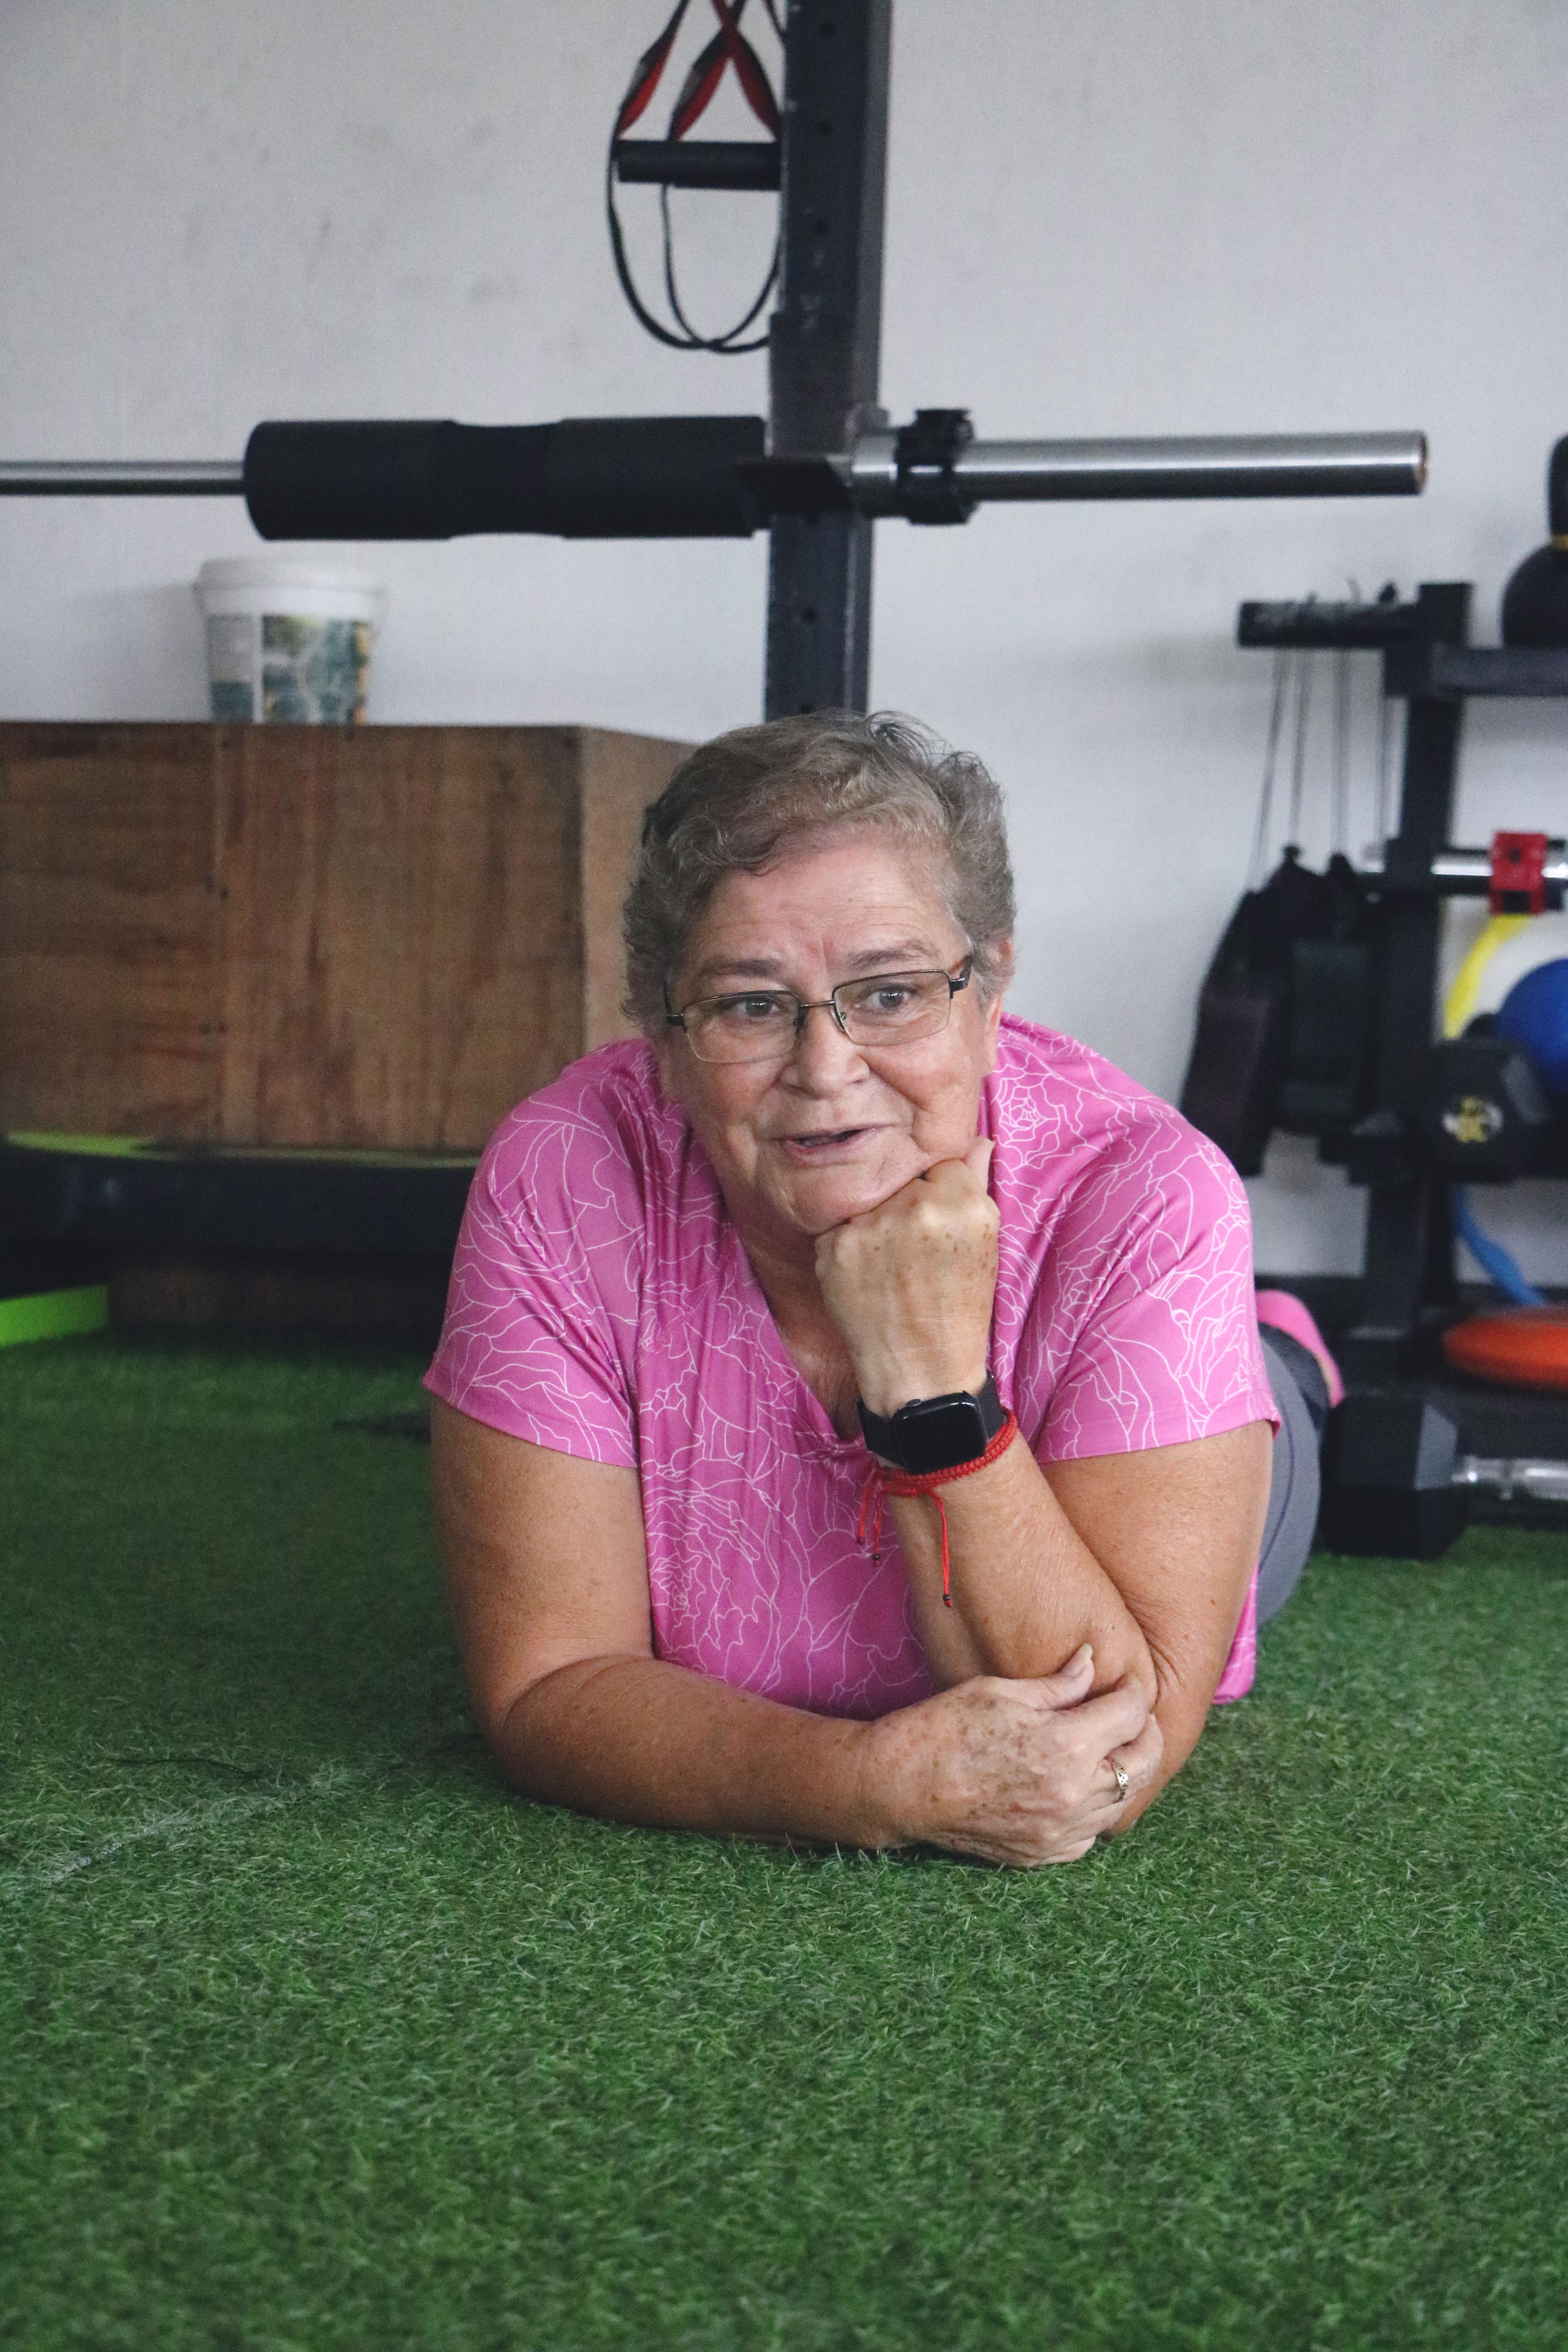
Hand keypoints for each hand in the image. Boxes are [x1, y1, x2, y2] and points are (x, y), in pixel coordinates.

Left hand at [814, 1138, 998, 1414]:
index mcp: (964, 1203)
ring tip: (888, 1266)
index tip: (935, 1224)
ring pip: (866, 1199)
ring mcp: (871, 1227)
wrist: (923, 1373)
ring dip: (873, 1223)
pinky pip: (837, 1225)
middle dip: (902, 1204)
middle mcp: (917, 1207)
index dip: (934, 1192)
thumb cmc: (959, 1309)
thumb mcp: (985, 1246)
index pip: (938, 1161)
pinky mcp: (834, 1248)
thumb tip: (978, 1140)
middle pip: (899, 1178)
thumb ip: (976, 1184)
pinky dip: (846, 1247)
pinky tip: (866, 1277)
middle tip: (910, 1250)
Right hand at [863, 1645, 1163, 1865]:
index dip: (1134, 1691)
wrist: (898, 1788)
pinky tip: (1081, 1785)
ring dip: (1126, 1771)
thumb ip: (1058, 1684)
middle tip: (1133, 1713)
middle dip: (1146, 1732)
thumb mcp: (1000, 1691)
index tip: (1125, 1681)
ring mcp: (1060, 1831)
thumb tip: (1092, 1661)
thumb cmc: (942, 1728)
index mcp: (1065, 1746)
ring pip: (1123, 1802)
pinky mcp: (1043, 1854)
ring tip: (1112, 1747)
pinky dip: (1097, 1808)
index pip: (1131, 1714)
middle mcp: (1073, 1795)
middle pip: (1143, 1763)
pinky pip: (1092, 1833)